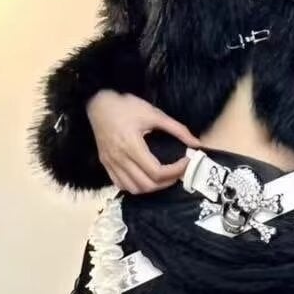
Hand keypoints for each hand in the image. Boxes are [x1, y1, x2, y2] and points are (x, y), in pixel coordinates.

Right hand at [86, 91, 200, 193]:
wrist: (97, 103)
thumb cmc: (125, 106)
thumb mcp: (153, 113)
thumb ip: (176, 129)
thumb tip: (196, 143)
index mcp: (131, 145)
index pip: (157, 172)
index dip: (175, 171)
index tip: (186, 162)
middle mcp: (120, 158)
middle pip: (147, 185)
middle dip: (166, 182)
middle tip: (177, 172)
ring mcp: (111, 164)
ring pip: (134, 189)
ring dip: (151, 188)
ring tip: (163, 177)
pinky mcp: (106, 165)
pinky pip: (121, 185)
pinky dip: (136, 186)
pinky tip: (144, 177)